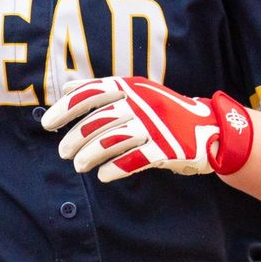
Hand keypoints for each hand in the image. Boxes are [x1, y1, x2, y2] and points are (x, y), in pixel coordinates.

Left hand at [42, 76, 255, 182]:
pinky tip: (104, 175)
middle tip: (63, 153)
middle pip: (99, 120)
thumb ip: (104, 89)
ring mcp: (157, 126)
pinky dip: (114, 169)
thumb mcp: (138, 91)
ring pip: (112, 141)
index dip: (66, 108)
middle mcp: (144, 103)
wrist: (213, 129)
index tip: (47, 124)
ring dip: (90, 155)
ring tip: (79, 166)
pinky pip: (134, 160)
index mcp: (134, 86)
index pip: (92, 93)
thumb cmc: (167, 112)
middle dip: (75, 137)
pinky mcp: (168, 149)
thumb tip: (66, 86)